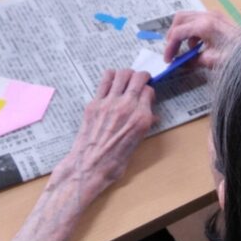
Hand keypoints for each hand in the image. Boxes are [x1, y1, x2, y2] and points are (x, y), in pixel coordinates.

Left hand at [53, 70, 156, 197]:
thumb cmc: (114, 161)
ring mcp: (109, 103)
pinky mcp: (94, 104)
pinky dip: (110, 78)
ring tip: (125, 79)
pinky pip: (104, 81)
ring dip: (126, 74)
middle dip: (141, 76)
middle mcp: (127, 107)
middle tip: (139, 80)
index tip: (147, 95)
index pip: (149, 91)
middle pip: (138, 77)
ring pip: (121, 74)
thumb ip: (144, 126)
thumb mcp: (137, 144)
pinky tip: (111, 83)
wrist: (89, 166)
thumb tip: (151, 117)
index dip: (149, 92)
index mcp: (141, 118)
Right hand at [163, 11, 240, 68]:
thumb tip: (180, 64)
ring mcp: (214, 15)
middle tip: (172, 51)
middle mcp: (208, 15)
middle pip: (180, 18)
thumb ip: (192, 61)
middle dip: (173, 34)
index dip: (169, 47)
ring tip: (188, 50)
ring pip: (188, 17)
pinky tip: (199, 46)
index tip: (168, 60)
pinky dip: (193, 31)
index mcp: (204, 25)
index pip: (177, 33)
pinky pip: (199, 20)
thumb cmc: (236, 56)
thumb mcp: (212, 61)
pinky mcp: (219, 18)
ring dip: (183, 32)